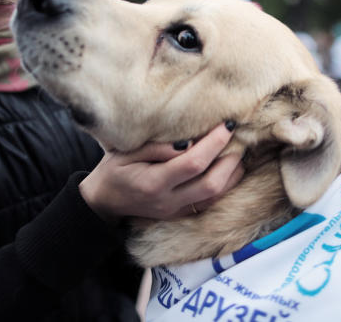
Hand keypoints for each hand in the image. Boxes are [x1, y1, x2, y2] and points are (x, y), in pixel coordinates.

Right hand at [78, 122, 243, 222]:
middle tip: (236, 137)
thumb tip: (190, 142)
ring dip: (232, 173)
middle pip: (212, 185)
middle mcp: (168, 201)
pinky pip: (212, 202)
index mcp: (153, 183)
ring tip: (236, 149)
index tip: (225, 125)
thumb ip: (158, 147)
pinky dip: (226, 184)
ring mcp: (177, 211)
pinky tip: (228, 167)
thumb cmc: (114, 171)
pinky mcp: (182, 215)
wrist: (103, 203)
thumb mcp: (127, 152)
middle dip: (230, 159)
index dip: (213, 143)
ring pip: (217, 196)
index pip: (192, 164)